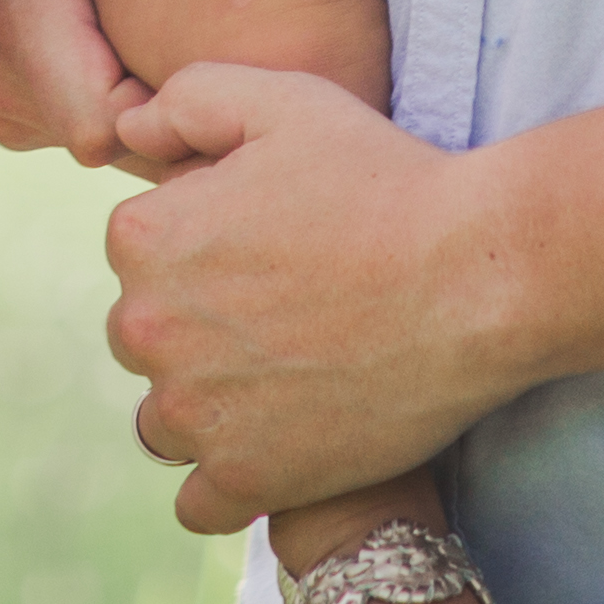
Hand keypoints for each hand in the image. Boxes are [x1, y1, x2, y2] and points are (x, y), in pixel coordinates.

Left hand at [104, 62, 501, 536]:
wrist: (476, 279)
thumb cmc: (385, 181)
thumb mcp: (282, 101)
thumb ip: (186, 102)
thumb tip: (127, 136)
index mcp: (143, 238)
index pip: (141, 251)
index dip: (205, 244)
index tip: (269, 248)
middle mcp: (147, 328)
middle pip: (146, 335)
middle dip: (198, 327)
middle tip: (287, 313)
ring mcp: (193, 413)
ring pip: (166, 420)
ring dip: (209, 407)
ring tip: (290, 378)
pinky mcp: (244, 479)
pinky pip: (199, 502)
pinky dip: (232, 482)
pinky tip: (283, 446)